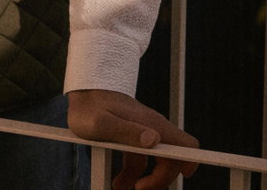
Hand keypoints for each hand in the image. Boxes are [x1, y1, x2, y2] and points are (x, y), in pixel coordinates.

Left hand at [68, 89, 198, 189]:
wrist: (82, 92)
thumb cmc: (89, 106)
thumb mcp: (102, 123)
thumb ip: (127, 131)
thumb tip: (154, 140)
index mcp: (151, 124)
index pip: (186, 144)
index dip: (189, 162)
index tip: (180, 178)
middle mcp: (153, 127)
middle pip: (172, 160)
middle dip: (160, 179)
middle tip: (140, 188)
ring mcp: (144, 132)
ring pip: (156, 162)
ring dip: (145, 180)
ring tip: (121, 187)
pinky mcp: (134, 136)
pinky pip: (140, 159)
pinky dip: (133, 174)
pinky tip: (119, 182)